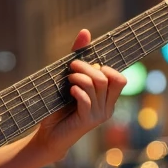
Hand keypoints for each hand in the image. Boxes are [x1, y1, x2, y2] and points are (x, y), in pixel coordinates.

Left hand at [32, 29, 125, 163]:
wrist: (48, 136)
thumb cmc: (59, 107)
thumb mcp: (70, 79)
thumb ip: (80, 57)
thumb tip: (85, 32)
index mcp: (107, 99)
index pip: (120, 78)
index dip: (105, 67)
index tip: (87, 65)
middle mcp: (107, 107)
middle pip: (109, 78)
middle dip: (89, 67)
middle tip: (71, 67)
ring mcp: (98, 115)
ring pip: (97, 85)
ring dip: (80, 76)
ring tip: (67, 79)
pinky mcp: (86, 121)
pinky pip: (87, 99)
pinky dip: (77, 90)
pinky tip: (69, 91)